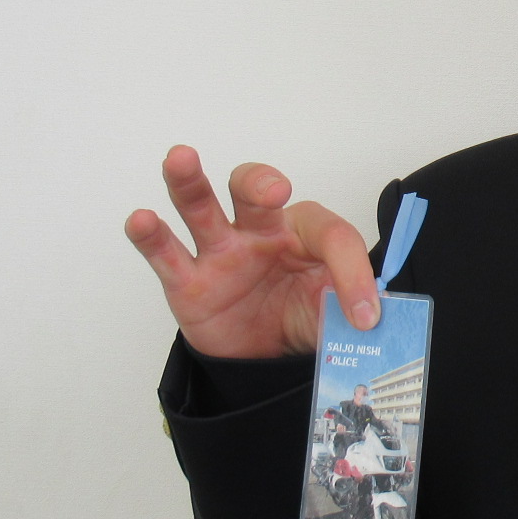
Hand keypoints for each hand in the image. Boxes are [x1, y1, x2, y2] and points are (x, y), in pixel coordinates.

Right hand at [124, 146, 377, 357]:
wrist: (266, 359)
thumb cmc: (301, 317)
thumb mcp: (337, 314)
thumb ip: (351, 308)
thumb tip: (375, 314)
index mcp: (305, 234)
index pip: (331, 236)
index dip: (354, 274)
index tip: (365, 318)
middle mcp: (260, 231)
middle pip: (254, 190)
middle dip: (261, 183)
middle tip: (273, 191)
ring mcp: (221, 252)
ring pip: (201, 206)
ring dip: (189, 182)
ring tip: (180, 159)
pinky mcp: (188, 281)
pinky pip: (166, 254)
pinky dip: (151, 236)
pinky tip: (142, 219)